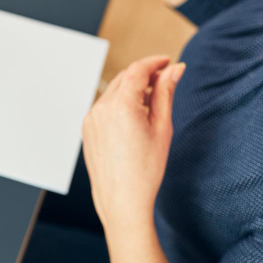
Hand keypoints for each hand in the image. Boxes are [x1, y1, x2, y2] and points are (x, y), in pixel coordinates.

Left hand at [82, 56, 184, 227]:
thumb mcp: (162, 127)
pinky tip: (134, 117)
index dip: (154, 62)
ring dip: (131, 89)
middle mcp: (101, 108)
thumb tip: (175, 69)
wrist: (123, 200)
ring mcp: (91, 118)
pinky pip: (104, 107)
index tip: (167, 62)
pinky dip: (119, 104)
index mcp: (121, 105)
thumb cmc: (145, 169)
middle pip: (124, 78)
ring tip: (151, 102)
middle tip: (164, 79)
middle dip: (143, 75)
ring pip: (113, 92)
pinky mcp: (87, 128)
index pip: (137, 70)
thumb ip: (165, 92)